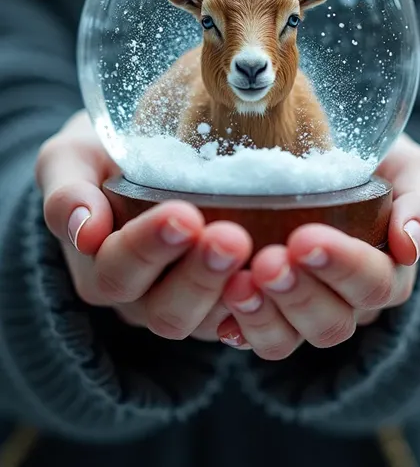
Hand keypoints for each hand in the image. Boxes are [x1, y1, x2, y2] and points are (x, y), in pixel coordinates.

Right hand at [38, 111, 251, 339]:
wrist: (136, 162)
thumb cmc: (101, 156)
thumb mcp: (69, 160)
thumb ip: (66, 190)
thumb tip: (83, 230)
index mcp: (100, 268)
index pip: (118, 270)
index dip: (149, 247)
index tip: (182, 214)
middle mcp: (141, 299)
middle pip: (168, 310)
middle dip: (200, 276)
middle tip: (231, 236)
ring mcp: (188, 307)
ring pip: (211, 324)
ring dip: (241, 295)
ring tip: (268, 257)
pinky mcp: (228, 307)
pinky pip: (250, 326)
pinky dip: (271, 308)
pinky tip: (289, 277)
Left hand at [217, 135, 419, 357]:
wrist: (326, 153)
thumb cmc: (373, 163)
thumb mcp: (410, 170)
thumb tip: (409, 244)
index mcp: (386, 271)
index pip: (375, 284)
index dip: (343, 267)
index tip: (305, 238)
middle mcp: (346, 302)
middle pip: (331, 321)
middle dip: (299, 293)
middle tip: (269, 261)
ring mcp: (302, 312)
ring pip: (289, 339)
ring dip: (263, 314)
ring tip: (239, 283)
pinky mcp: (263, 312)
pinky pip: (250, 337)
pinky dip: (235, 326)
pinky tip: (220, 311)